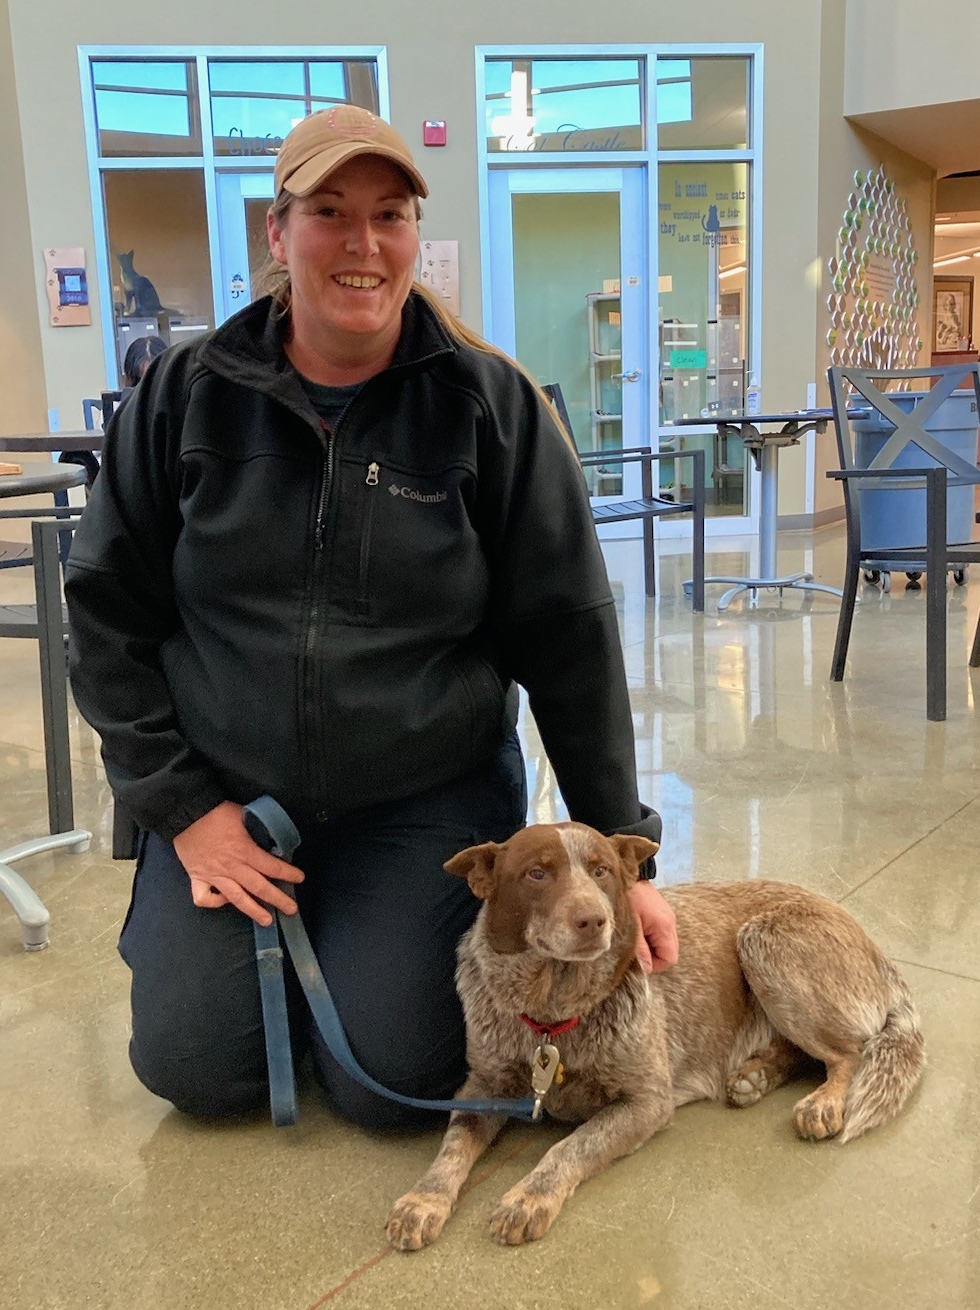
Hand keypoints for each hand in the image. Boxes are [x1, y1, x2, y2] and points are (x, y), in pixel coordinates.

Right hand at [172, 801, 303, 926]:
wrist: (186, 812)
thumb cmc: (217, 812)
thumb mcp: (245, 815)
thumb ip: (258, 828)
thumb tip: (272, 835)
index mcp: (245, 851)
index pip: (272, 867)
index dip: (288, 873)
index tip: (300, 878)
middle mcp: (232, 867)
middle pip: (259, 888)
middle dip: (278, 899)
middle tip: (292, 909)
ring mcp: (214, 875)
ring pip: (237, 898)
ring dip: (253, 911)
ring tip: (267, 920)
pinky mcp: (197, 878)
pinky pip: (204, 898)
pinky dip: (214, 902)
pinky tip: (223, 901)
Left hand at [629, 880, 678, 974]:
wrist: (627, 872)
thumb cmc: (628, 897)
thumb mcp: (631, 926)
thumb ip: (639, 949)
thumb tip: (645, 969)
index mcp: (665, 926)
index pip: (670, 959)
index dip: (655, 965)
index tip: (638, 961)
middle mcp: (671, 922)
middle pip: (669, 952)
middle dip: (652, 956)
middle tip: (635, 950)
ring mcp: (667, 917)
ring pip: (664, 943)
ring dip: (650, 946)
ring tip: (634, 938)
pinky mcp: (661, 913)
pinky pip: (660, 933)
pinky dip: (650, 937)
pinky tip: (637, 930)